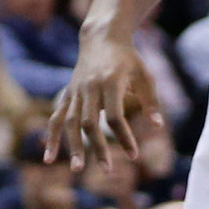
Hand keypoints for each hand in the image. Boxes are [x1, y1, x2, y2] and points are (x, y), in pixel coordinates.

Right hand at [45, 35, 159, 170]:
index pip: (115, 116)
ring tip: (77, 170)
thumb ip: (151, 102)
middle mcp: (89, 87)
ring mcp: (75, 91)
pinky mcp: (67, 94)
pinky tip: (49, 158)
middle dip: (97, 147)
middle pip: (89, 122)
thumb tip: (159, 127)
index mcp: (109, 82)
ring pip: (70, 122)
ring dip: (73, 146)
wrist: (101, 37)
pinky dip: (52, 137)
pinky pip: (56, 117)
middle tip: (107, 171)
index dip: (124, 137)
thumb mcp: (145, 75)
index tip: (134, 156)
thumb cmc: (128, 58)